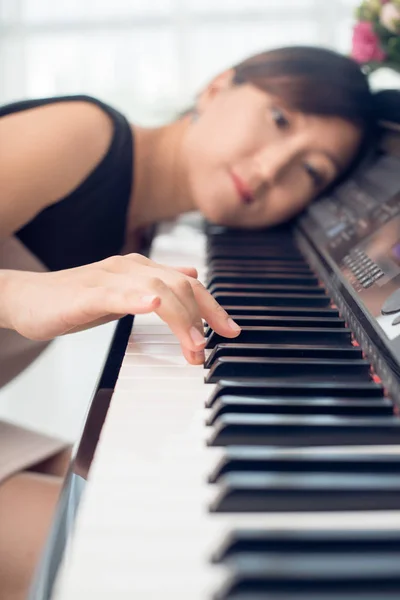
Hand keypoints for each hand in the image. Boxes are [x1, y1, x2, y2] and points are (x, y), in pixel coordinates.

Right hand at [0, 253, 240, 363]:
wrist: (27, 299)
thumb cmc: (75, 300)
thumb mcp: (125, 293)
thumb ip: (157, 286)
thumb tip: (191, 276)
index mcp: (141, 270)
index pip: (188, 285)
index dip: (213, 307)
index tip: (231, 331)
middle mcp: (129, 268)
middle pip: (180, 286)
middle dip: (201, 319)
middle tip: (205, 351)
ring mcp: (108, 279)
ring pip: (156, 289)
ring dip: (180, 318)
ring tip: (193, 344)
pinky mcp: (86, 293)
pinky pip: (116, 293)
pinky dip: (137, 298)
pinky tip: (153, 304)